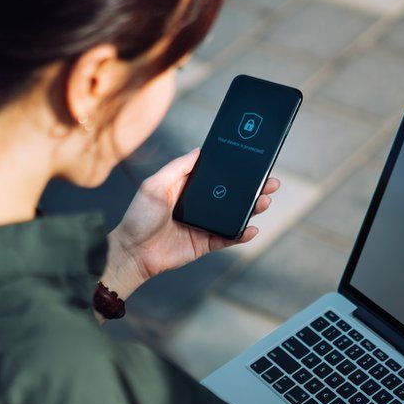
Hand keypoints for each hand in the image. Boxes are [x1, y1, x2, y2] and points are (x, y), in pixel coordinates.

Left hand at [101, 148, 279, 300]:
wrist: (132, 252)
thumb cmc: (138, 217)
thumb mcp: (155, 184)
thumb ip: (178, 168)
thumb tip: (200, 150)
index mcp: (188, 187)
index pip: (217, 175)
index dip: (235, 169)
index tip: (253, 161)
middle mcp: (199, 205)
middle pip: (232, 194)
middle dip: (253, 188)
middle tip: (271, 182)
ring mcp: (204, 224)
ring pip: (234, 215)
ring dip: (252, 209)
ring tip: (264, 201)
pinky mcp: (205, 244)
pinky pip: (228, 238)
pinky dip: (242, 234)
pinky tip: (252, 228)